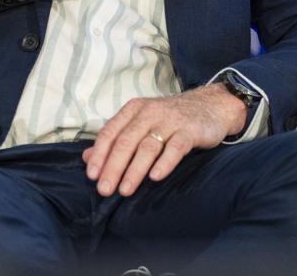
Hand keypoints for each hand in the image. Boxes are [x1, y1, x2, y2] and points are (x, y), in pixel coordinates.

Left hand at [82, 84, 246, 196]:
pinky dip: (164, 162)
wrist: (210, 105)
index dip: (99, 154)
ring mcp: (170, 121)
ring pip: (147, 146)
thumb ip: (115, 139)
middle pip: (126, 141)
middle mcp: (149, 112)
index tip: (91, 175)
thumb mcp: (140, 123)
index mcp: (134, 109)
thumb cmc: (170, 119)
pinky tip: (155, 177)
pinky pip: (175, 147)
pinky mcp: (189, 131)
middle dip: (113, 167)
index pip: (110, 132)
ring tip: (125, 190)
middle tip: (104, 189)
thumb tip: (86, 157)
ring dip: (134, 170)